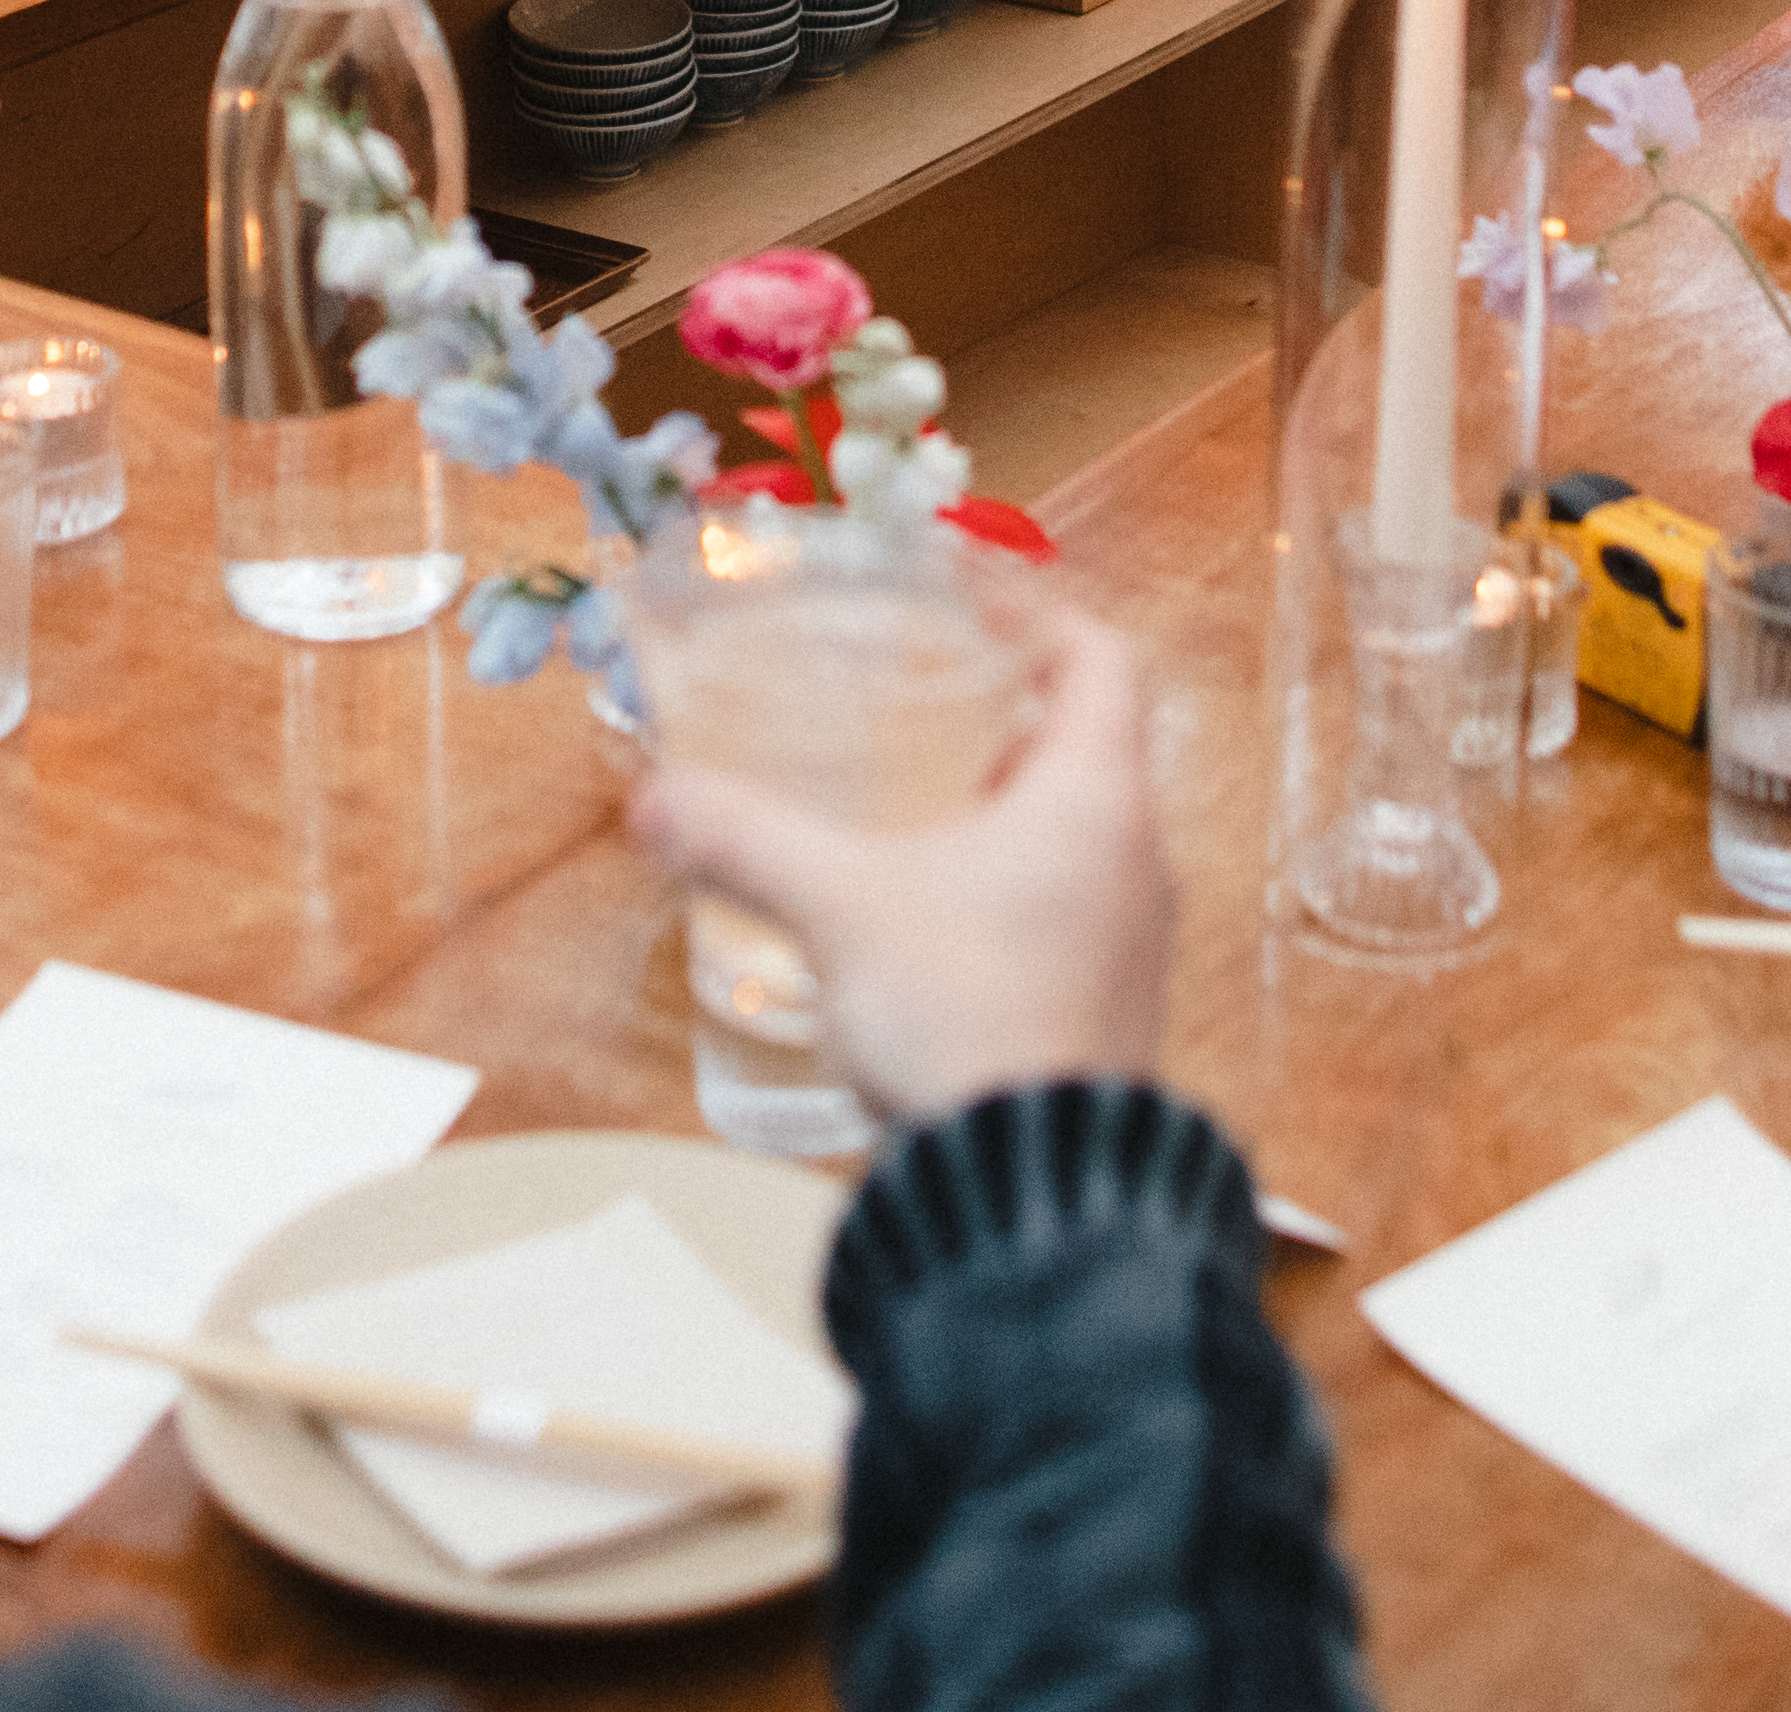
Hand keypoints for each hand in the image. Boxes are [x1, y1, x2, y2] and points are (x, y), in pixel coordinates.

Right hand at [629, 603, 1172, 1126]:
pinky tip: (919, 922)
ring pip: (1074, 836)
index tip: (962, 595)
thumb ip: (748, 842)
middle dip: (1001, 717)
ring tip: (905, 807)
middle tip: (917, 700)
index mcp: (1096, 800)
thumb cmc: (967, 1023)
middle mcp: (1133, 860)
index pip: (1099, 659)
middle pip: (1086, 746)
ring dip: (999, 809)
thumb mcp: (842, 910)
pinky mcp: (1101, 1013)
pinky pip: (1063, 914)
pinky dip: (1001, 889)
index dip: (1035, 611)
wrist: (1030, 1193)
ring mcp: (1126, 943)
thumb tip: (657, 801)